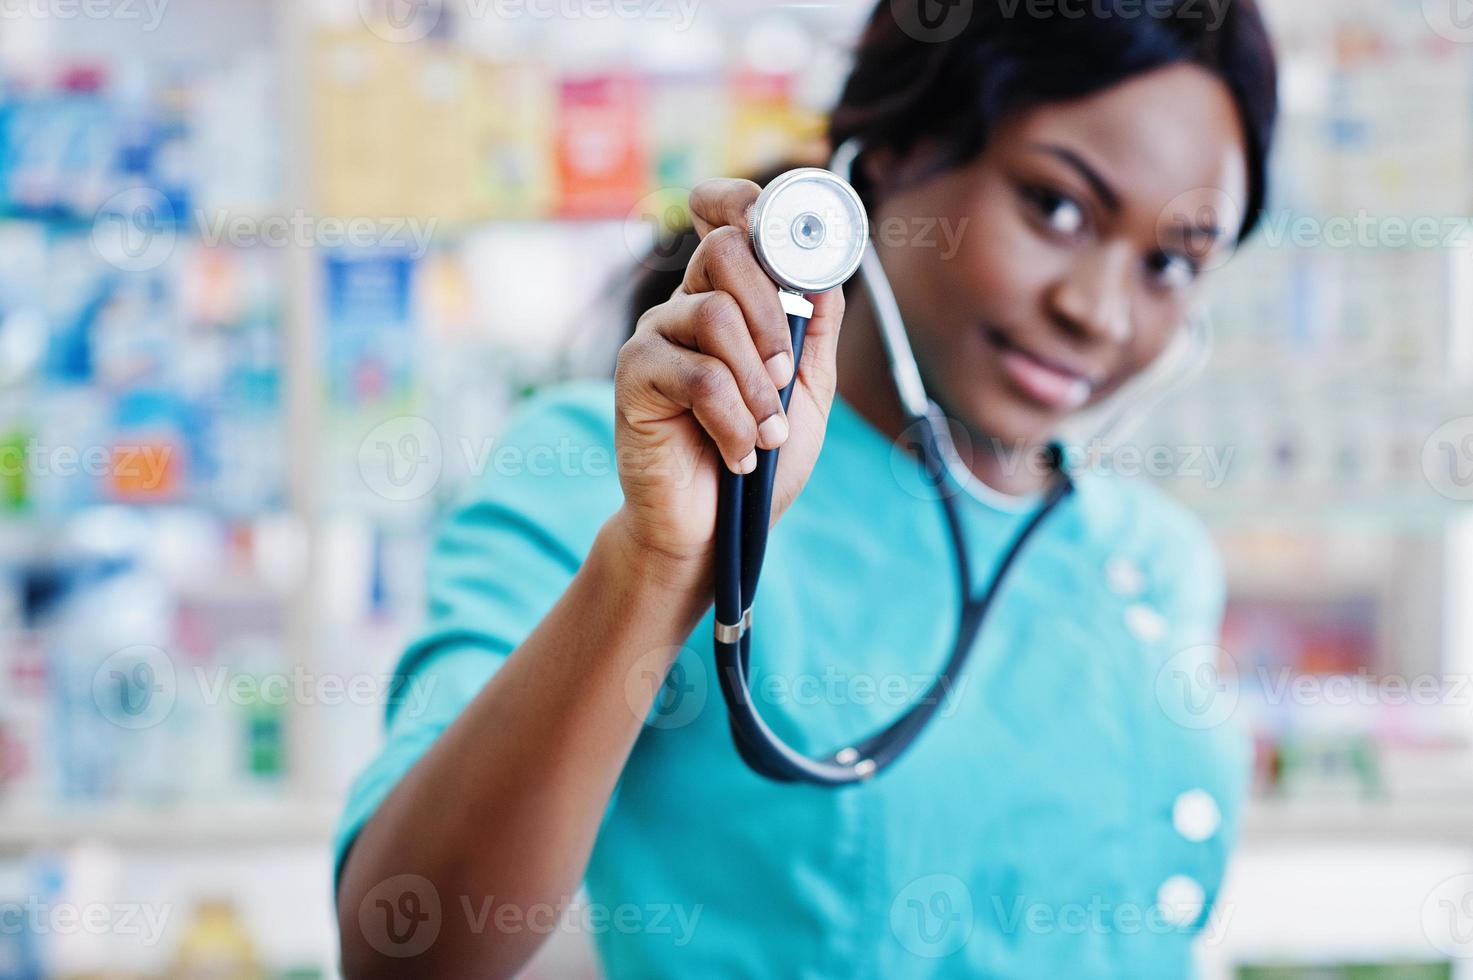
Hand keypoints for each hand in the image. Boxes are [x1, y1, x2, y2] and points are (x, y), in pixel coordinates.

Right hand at [612, 177, 846, 569]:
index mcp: (729, 297)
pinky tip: (738, 454)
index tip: (782, 228)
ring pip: (714, 313)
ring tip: (767, 435)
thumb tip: (828, 269)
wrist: (714, 530)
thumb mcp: (808, 392)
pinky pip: (697, 374)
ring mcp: (656, 336)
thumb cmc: (758, 459)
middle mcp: (687, 304)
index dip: (745, 200)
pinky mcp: (633, 375)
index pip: (725, 216)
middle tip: (784, 375)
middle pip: (724, 249)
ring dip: (756, 383)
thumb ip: (818, 332)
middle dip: (771, 312)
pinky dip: (732, 419)